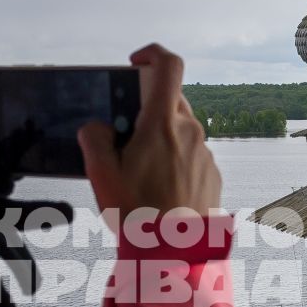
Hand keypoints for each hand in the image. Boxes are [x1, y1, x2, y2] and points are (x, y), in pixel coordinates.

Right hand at [78, 43, 221, 222]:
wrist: (175, 252)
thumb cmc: (138, 214)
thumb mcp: (101, 174)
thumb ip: (94, 139)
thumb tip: (98, 128)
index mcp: (162, 123)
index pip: (168, 65)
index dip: (151, 54)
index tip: (135, 63)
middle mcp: (190, 131)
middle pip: (169, 102)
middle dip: (145, 111)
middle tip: (124, 138)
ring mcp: (205, 152)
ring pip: (180, 130)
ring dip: (159, 140)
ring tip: (139, 173)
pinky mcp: (212, 174)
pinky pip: (191, 155)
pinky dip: (174, 161)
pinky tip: (158, 190)